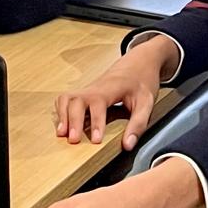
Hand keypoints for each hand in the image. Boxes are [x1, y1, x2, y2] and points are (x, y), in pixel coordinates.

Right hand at [54, 36, 174, 147]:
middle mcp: (95, 88)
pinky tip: (62, 124)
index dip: (96, 121)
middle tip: (73, 140)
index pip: (98, 102)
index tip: (96, 140)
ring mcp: (87, 89)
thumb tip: (128, 145)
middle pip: (76, 100)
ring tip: (62, 133)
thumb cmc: (141, 82)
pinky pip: (66, 99)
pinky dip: (61, 111)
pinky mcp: (84, 93)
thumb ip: (138, 124)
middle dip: (73, 120)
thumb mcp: (147, 103)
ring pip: (67, 98)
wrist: (138, 63)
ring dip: (63, 115)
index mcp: (111, 88)